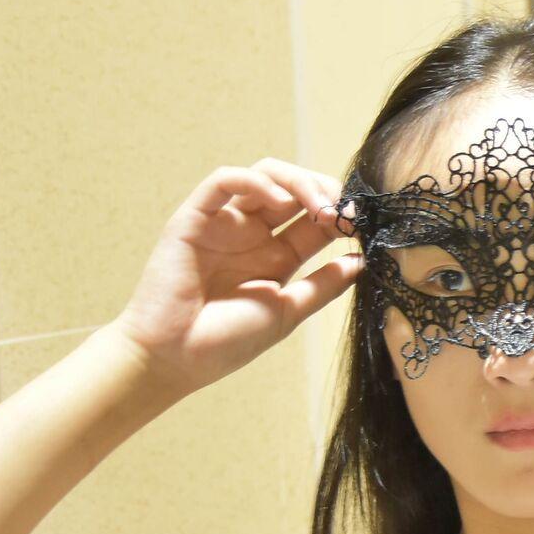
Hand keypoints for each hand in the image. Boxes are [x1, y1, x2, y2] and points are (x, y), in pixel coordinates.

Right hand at [105, 158, 362, 396]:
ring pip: (264, 174)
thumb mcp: (286, 312)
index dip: (340, 213)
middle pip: (294, 188)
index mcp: (275, 255)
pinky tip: (277, 201)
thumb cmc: (224, 342)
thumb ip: (322, 286)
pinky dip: (253, 181)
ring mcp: (223, 223)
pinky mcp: (194, 218)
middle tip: (343, 211)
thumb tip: (361, 262)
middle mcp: (251, 233)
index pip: (315, 217)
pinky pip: (222, 181)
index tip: (361, 222)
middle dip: (324, 191)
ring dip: (298, 182)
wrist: (172, 359)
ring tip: (319, 206)